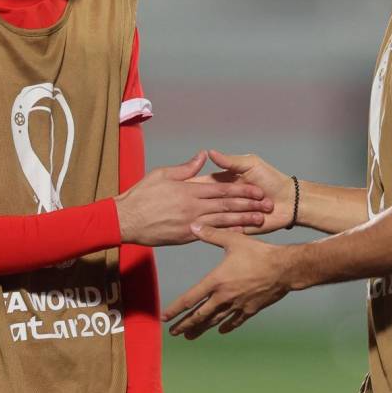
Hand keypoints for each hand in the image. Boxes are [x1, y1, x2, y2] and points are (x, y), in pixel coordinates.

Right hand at [116, 151, 272, 246]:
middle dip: (249, 204)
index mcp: (188, 189)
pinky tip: (241, 234)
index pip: (222, 188)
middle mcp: (192, 207)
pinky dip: (228, 233)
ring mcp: (190, 223)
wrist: (124, 220)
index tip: (257, 190)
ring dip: (244, 220)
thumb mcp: (162, 174)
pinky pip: (212, 234)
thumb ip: (186, 168)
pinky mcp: (186, 237)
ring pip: (223, 221)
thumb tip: (203, 155)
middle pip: (227, 205)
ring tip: (261, 220)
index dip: (242, 189)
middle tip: (267, 205)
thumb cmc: (141, 195)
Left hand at [162, 225, 291, 337]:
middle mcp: (224, 296)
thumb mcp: (233, 240)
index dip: (175, 309)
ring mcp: (237, 305)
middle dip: (185, 325)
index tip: (165, 317)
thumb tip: (193, 226)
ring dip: (201, 329)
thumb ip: (211, 234)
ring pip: (215, 321)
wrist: (284, 268)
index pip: (190, 299)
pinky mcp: (251, 309)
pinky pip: (235, 320)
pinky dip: (226, 326)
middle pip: (200, 315)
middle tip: (174, 332)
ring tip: (190, 335)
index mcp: (216, 281)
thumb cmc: (259, 252)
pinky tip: (221, 330)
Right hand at [192, 150, 294, 233]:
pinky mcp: (238, 229)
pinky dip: (228, 228)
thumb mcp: (250, 165)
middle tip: (200, 203)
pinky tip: (229, 225)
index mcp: (222, 183)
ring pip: (217, 216)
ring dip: (226, 213)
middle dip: (208, 202)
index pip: (202, 185)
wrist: (291, 201)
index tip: (182, 188)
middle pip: (208, 202)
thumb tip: (209, 152)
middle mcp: (223, 200)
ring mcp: (230, 215)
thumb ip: (229, 161)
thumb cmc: (273, 179)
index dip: (192, 187)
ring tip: (237, 209)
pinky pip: (228, 230)